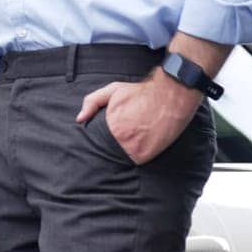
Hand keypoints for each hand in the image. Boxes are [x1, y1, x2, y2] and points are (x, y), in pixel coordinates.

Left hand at [76, 72, 200, 164]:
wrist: (171, 96)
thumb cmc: (141, 93)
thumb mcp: (113, 90)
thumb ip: (92, 102)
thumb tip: (80, 119)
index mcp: (112, 127)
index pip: (97, 142)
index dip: (98, 142)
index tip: (100, 140)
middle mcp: (123, 140)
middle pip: (109, 151)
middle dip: (110, 147)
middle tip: (116, 140)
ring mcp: (137, 149)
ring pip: (122, 158)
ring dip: (123, 153)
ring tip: (130, 141)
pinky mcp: (149, 154)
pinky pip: (137, 161)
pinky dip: (137, 156)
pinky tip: (140, 145)